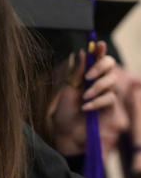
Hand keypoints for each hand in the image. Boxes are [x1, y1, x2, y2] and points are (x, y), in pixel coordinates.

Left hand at [50, 43, 124, 157]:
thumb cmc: (65, 111)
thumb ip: (78, 72)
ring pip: (111, 82)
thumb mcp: (69, 89)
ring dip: (97, 88)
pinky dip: (97, 102)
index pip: (97, 59)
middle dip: (101, 67)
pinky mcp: (110, 109)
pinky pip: (110, 99)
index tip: (97, 44)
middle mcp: (99, 83)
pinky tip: (86, 108)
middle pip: (110, 66)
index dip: (99, 51)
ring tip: (84, 97)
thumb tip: (83, 52)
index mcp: (88, 75)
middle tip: (89, 76)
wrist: (65, 132)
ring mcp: (106, 95)